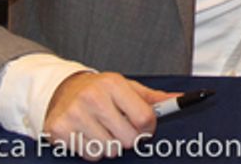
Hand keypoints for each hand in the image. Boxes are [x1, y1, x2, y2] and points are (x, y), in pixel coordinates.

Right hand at [42, 71, 176, 160]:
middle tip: (121, 129)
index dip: (148, 129)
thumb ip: (154, 98)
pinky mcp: (59, 129)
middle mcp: (93, 97)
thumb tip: (181, 99)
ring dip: (111, 146)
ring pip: (109, 149)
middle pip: (128, 138)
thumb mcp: (128, 88)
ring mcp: (74, 114)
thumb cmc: (103, 91)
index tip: (145, 129)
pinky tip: (88, 135)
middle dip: (130, 138)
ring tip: (104, 131)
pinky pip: (90, 155)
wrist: (64, 90)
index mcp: (114, 84)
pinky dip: (93, 150)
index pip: (144, 118)